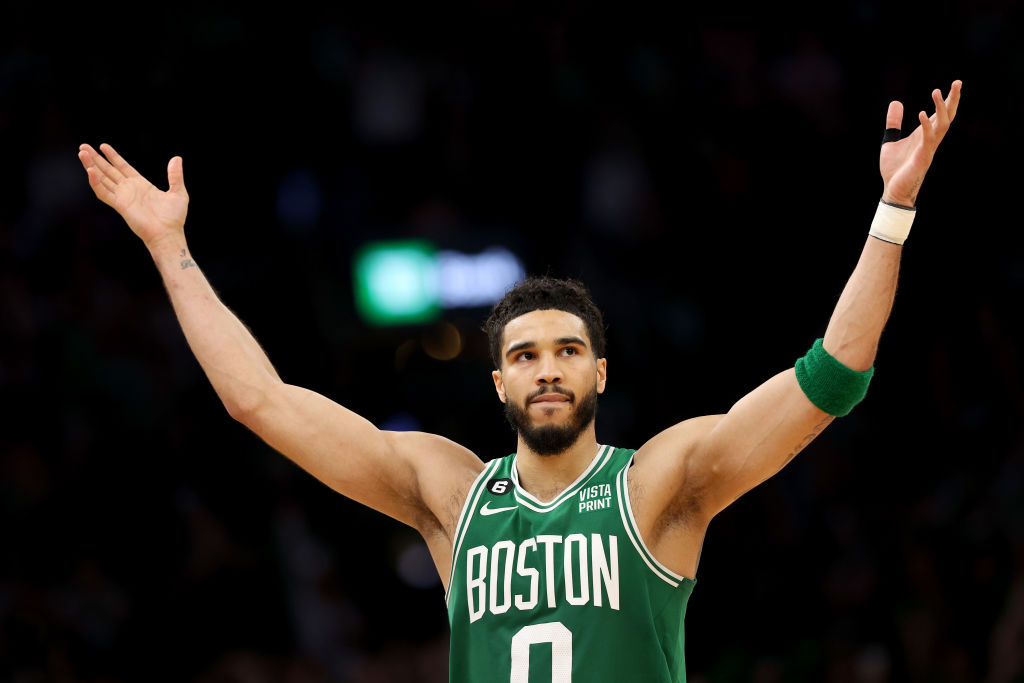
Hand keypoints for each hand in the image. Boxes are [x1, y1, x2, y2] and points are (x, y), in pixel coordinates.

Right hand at [78, 143, 188, 246]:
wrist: (168, 234)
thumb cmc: (174, 218)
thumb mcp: (179, 192)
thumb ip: (175, 175)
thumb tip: (177, 158)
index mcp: (141, 185)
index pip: (123, 167)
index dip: (113, 156)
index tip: (103, 146)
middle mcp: (129, 189)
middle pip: (108, 170)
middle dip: (96, 159)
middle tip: (83, 146)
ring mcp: (123, 197)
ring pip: (102, 178)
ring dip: (91, 166)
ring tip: (82, 153)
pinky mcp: (119, 205)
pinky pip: (104, 192)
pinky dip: (95, 182)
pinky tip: (90, 171)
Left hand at [879, 80, 961, 205]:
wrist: (893, 189)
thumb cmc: (895, 168)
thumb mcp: (890, 140)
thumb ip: (894, 123)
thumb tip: (896, 102)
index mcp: (924, 135)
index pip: (940, 114)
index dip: (947, 100)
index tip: (954, 84)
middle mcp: (930, 140)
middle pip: (947, 117)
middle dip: (952, 100)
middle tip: (957, 82)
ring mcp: (928, 148)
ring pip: (941, 126)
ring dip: (940, 109)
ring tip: (936, 92)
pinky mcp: (922, 157)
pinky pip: (928, 140)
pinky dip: (926, 126)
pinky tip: (921, 114)